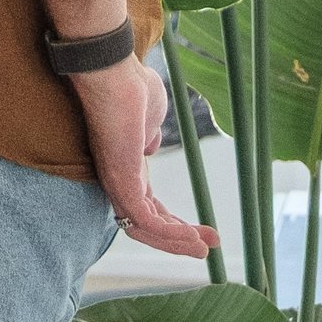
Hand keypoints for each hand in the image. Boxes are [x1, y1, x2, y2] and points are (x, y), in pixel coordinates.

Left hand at [73, 53, 218, 263]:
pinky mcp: (120, 180)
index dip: (175, 223)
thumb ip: (149, 135)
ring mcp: (117, 181)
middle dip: (179, 238)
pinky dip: (170, 235)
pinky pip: (144, 220)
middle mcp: (119, 180)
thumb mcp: (148, 118)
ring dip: (176, 242)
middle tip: (209, 246)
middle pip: (147, 224)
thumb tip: (150, 145)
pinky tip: (194, 239)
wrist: (112, 72)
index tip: (206, 231)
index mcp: (128, 168)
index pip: (150, 208)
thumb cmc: (128, 87)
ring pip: (143, 228)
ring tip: (205, 248)